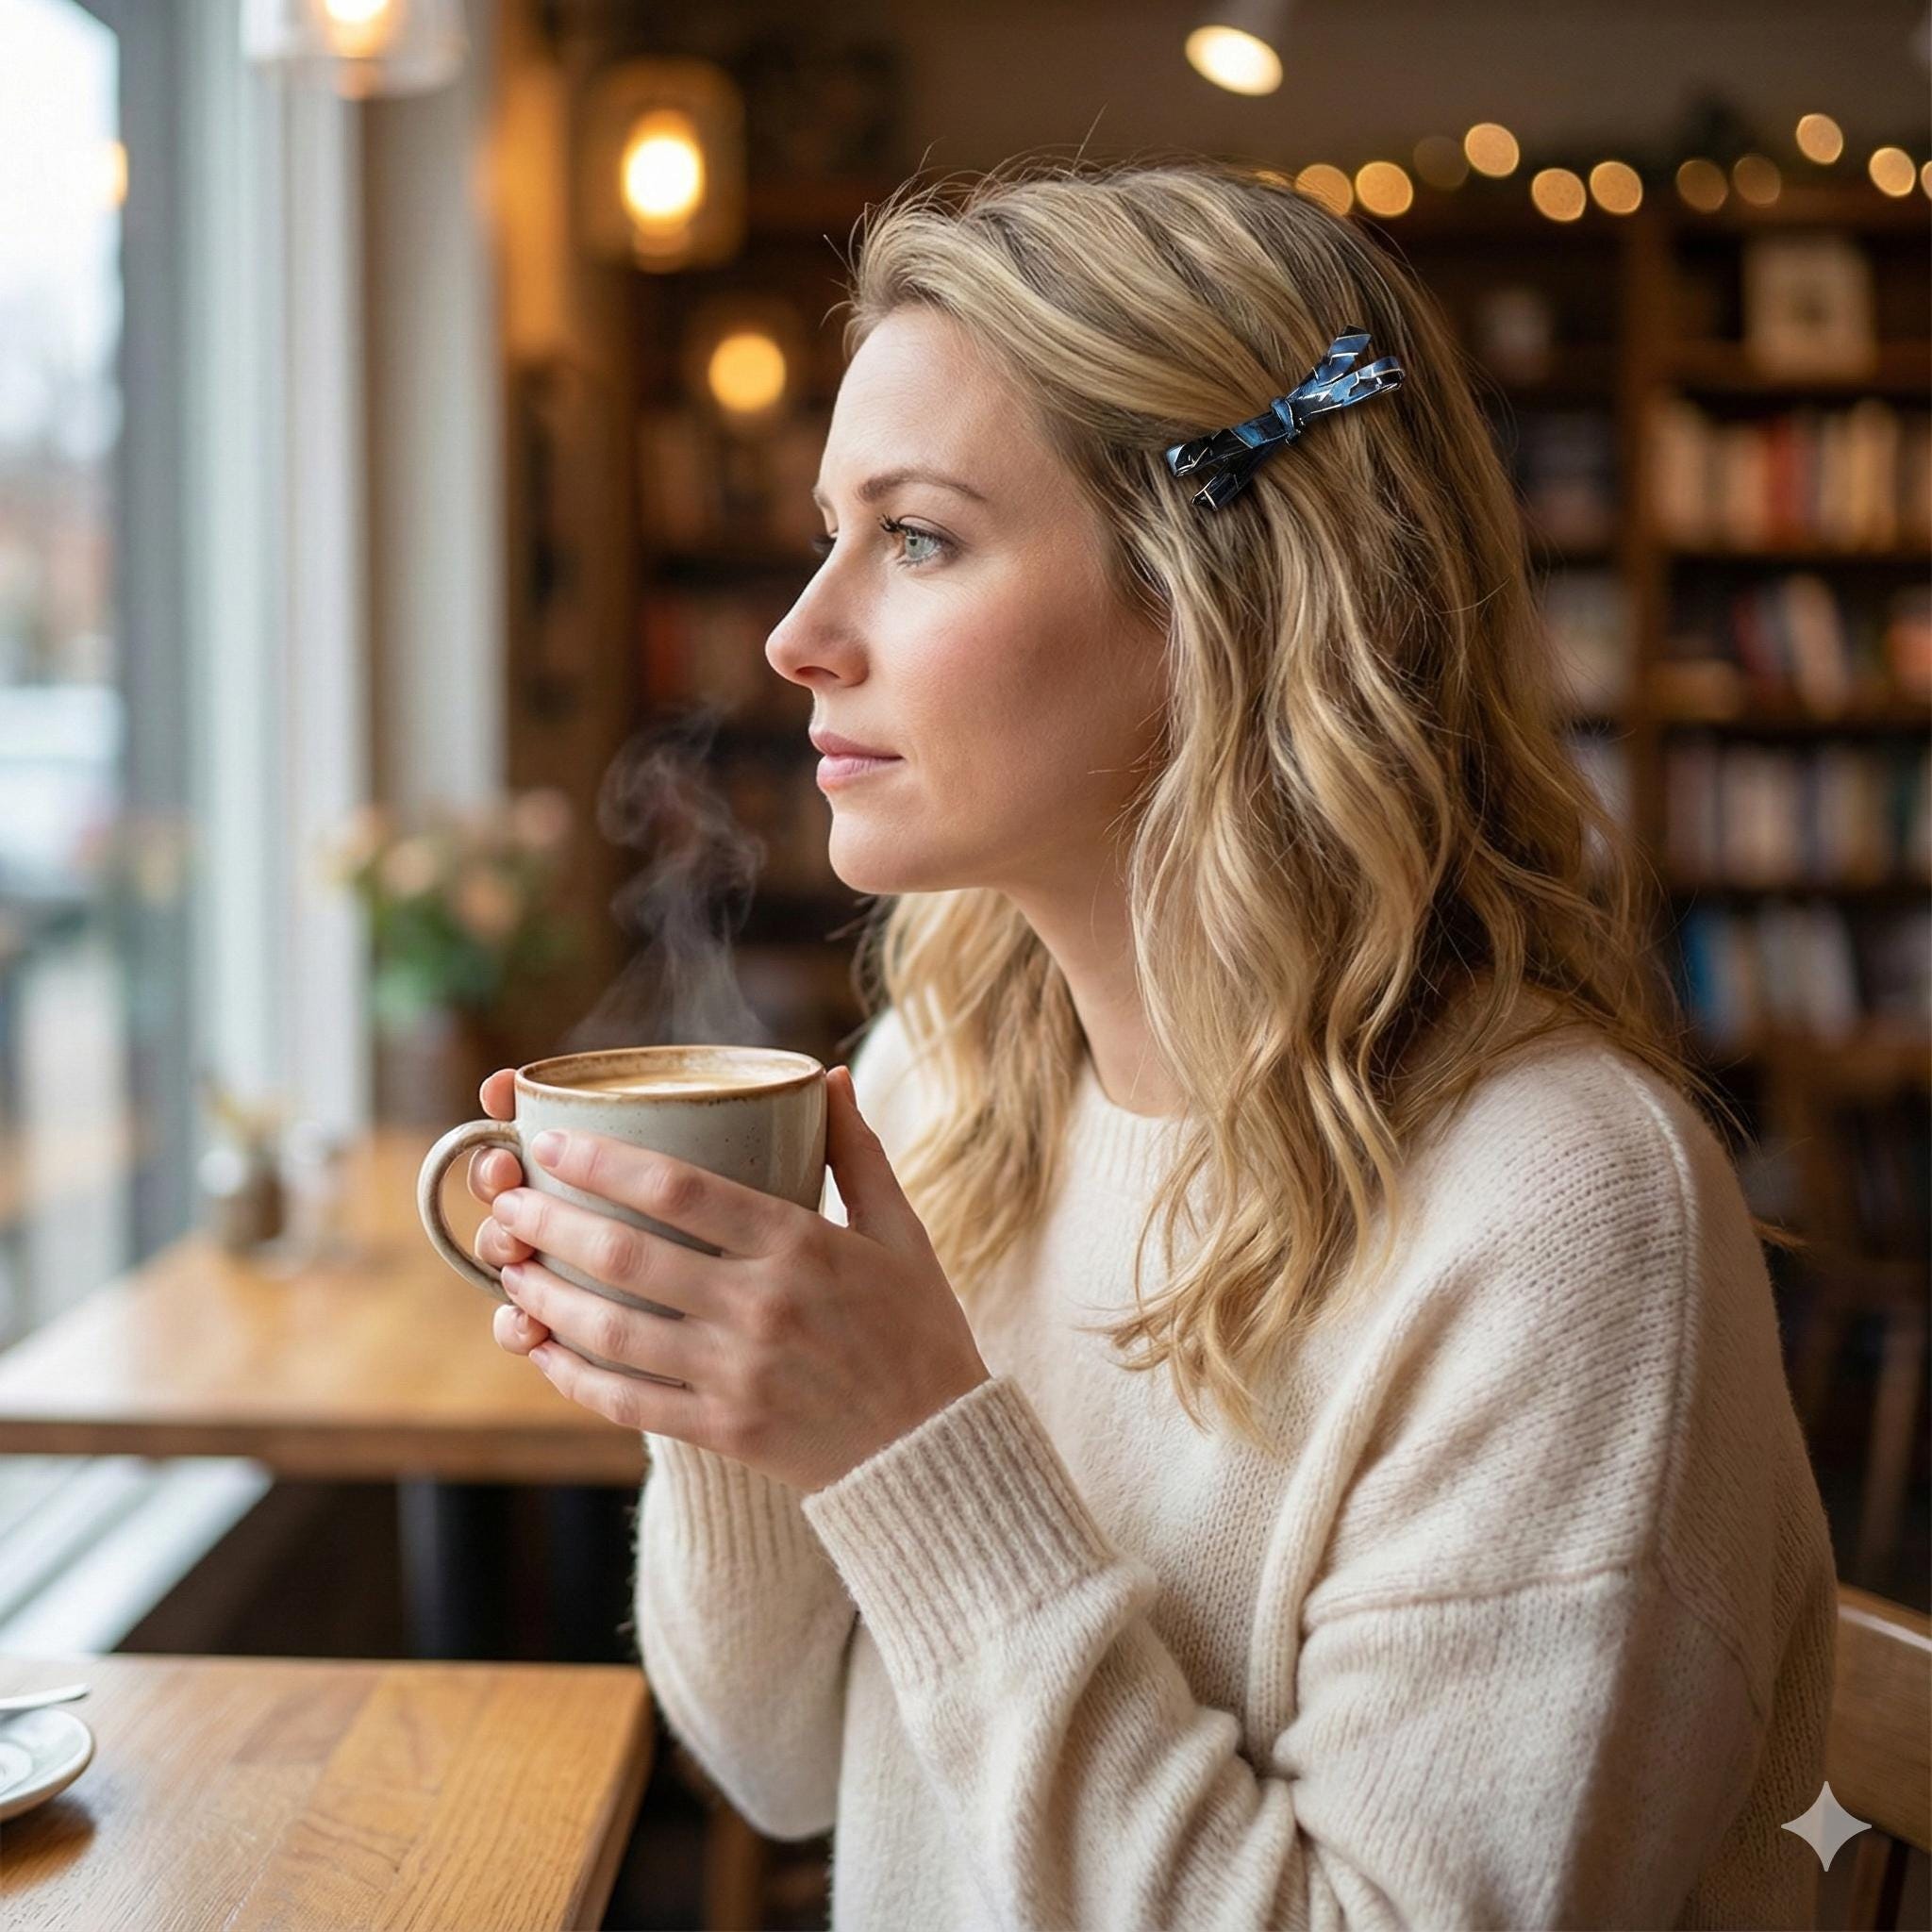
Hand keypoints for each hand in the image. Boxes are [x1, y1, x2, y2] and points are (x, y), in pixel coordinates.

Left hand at [483, 1065, 991, 1492]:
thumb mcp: (903, 1233)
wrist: (940, 1452)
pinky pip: (626, 1401)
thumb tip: (825, 1077)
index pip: (681, 1189)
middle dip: (552, 1221)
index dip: (603, 1160)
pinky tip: (542, 1346)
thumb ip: (856, 1154)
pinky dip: (573, 1373)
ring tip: (511, 1267)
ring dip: (548, 1295)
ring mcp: (737, 1374)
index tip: (552, 1140)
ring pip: (613, 1329)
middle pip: (628, 1254)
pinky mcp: (724, 1431)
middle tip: (507, 1198)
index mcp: (801, 1245)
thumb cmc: (920, 1333)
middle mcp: (761, 1306)